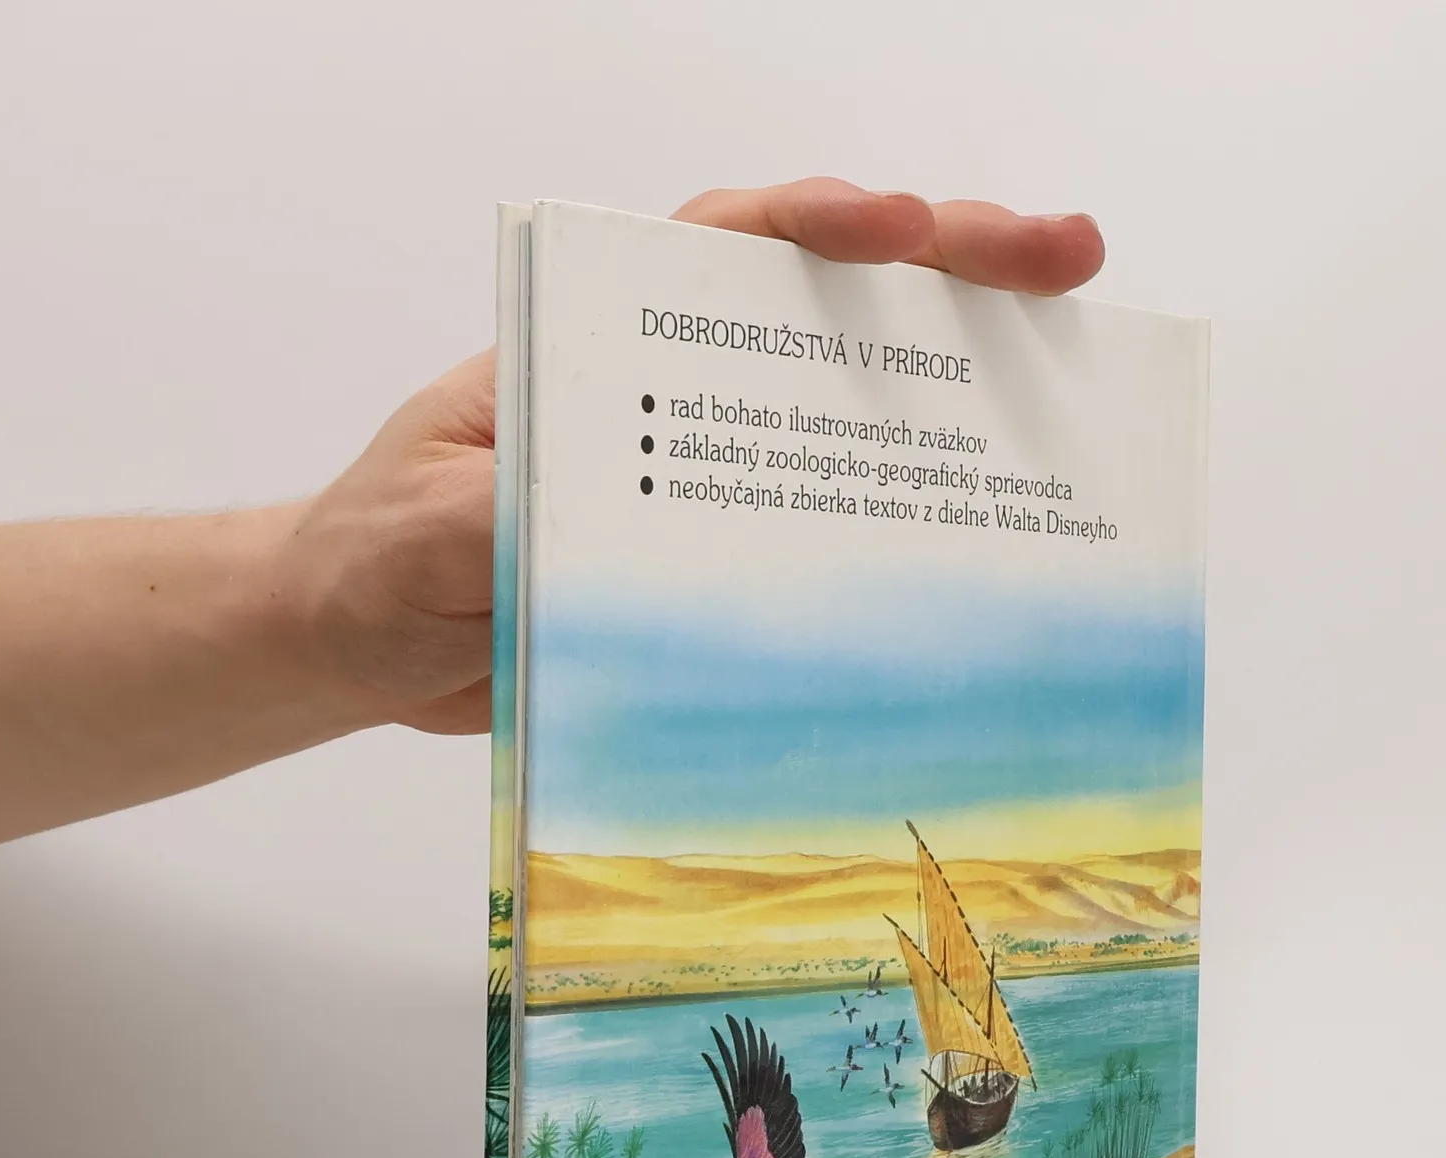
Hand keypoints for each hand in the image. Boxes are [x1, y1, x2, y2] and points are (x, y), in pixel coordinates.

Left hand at [280, 180, 1105, 736]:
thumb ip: (503, 518)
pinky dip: (912, 508)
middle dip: (949, 267)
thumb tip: (606, 529)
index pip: (721, 245)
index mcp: (598, 341)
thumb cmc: (375, 559)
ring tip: (1078, 374)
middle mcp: (672, 384)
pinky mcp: (719, 549)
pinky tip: (994, 523)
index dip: (818, 225)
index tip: (900, 228)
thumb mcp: (422, 529)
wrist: (367, 643)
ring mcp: (706, 464)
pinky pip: (830, 516)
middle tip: (1065, 260)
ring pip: (848, 398)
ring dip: (962, 381)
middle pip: (824, 302)